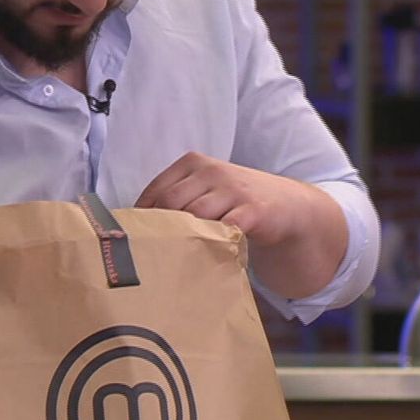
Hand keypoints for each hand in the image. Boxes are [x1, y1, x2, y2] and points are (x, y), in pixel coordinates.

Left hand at [134, 151, 311, 246]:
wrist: (285, 204)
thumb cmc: (234, 199)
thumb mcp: (203, 189)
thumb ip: (177, 198)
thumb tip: (136, 223)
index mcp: (193, 163)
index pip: (156, 189)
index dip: (142, 215)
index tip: (135, 236)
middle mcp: (211, 171)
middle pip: (170, 202)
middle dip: (160, 228)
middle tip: (154, 251)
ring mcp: (233, 189)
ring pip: (194, 216)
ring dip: (184, 237)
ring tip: (177, 256)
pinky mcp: (252, 210)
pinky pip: (224, 228)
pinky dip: (212, 242)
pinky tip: (207, 253)